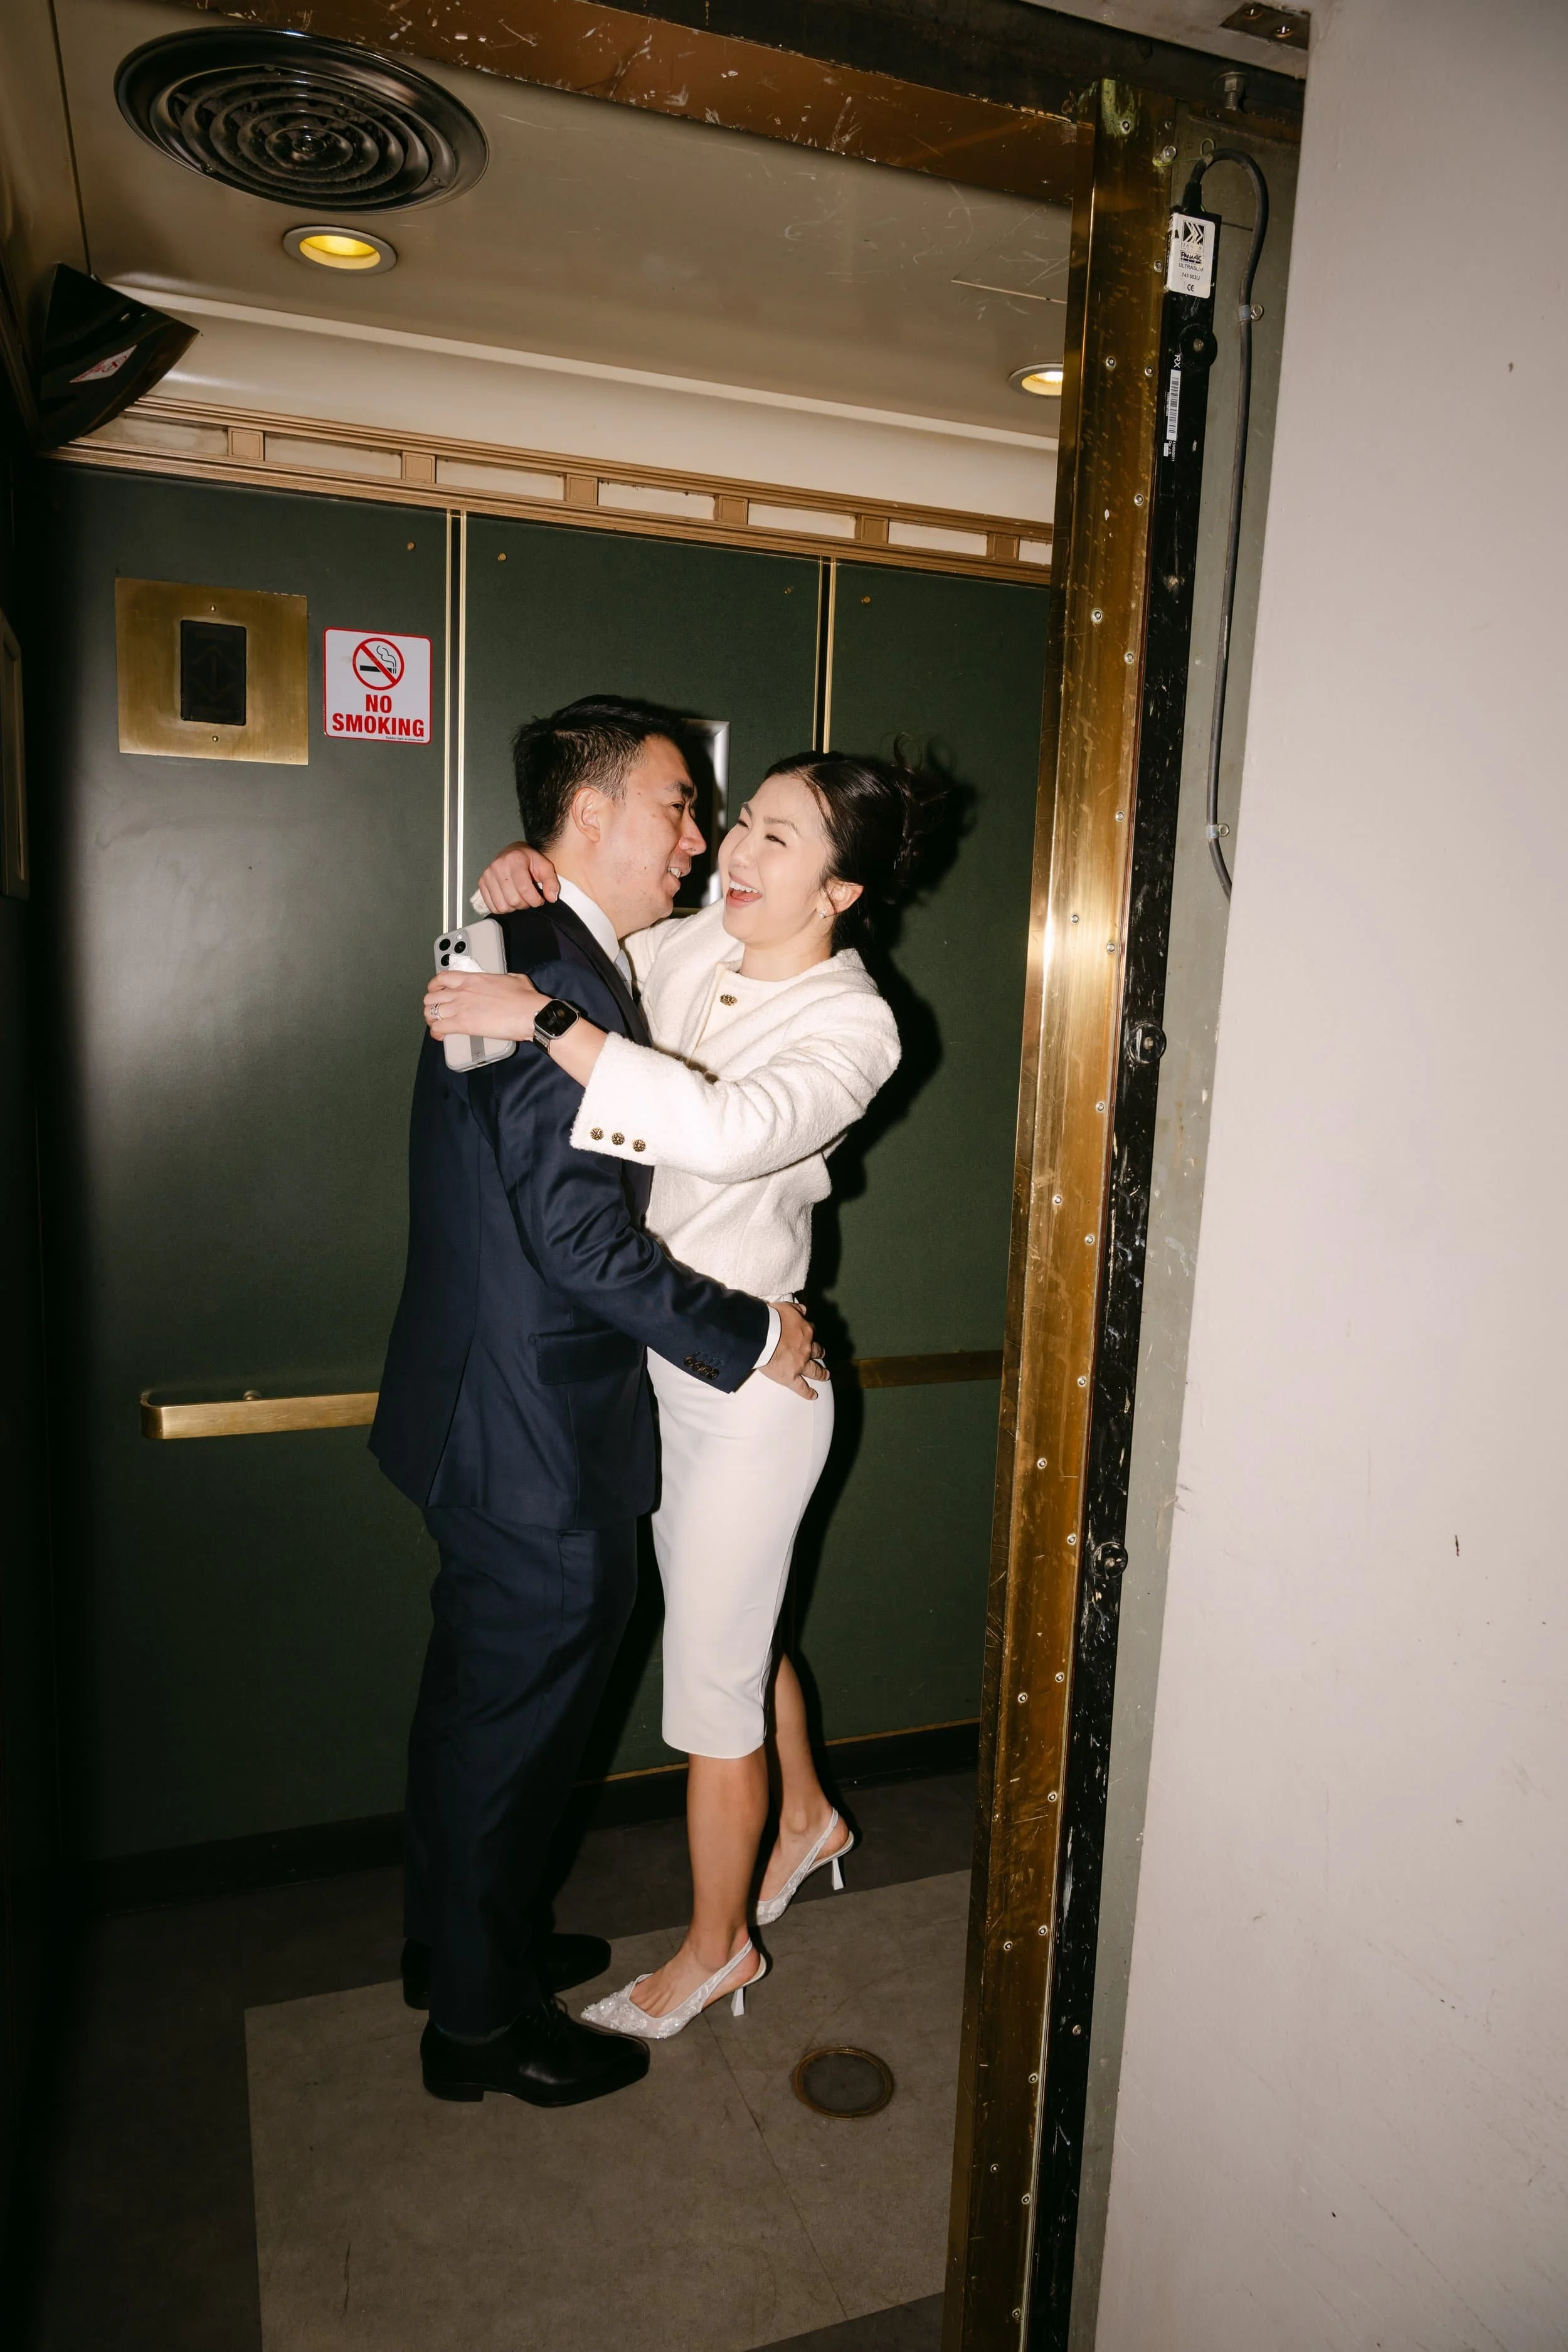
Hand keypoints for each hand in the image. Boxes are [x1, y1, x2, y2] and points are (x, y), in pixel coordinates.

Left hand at [425, 968, 549, 1041]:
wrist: (529, 1014)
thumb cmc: (525, 999)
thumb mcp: (514, 978)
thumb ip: (504, 978)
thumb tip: (506, 981)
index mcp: (473, 979)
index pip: (442, 978)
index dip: (434, 985)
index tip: (435, 990)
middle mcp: (462, 992)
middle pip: (432, 996)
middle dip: (431, 1004)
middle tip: (436, 1010)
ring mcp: (461, 1008)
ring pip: (431, 1012)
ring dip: (431, 1019)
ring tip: (436, 1024)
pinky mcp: (463, 1025)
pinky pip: (439, 1028)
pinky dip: (436, 1033)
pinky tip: (440, 1036)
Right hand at [474, 841, 558, 913]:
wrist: (511, 852)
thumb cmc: (528, 860)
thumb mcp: (544, 866)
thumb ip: (551, 882)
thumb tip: (551, 898)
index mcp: (514, 860)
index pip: (524, 889)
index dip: (535, 900)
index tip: (539, 899)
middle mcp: (498, 867)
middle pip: (513, 900)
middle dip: (525, 904)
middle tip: (529, 898)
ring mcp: (487, 875)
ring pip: (502, 906)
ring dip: (514, 907)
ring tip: (519, 898)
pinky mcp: (481, 883)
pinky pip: (492, 906)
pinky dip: (503, 908)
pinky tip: (509, 899)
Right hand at [760, 1300, 826, 1399]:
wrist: (762, 1335)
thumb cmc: (771, 1320)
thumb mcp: (786, 1307)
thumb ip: (797, 1309)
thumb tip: (804, 1310)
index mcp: (805, 1332)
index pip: (811, 1332)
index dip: (809, 1333)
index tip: (808, 1334)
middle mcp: (806, 1349)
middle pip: (816, 1352)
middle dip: (819, 1353)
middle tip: (821, 1354)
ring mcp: (800, 1364)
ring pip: (814, 1370)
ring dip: (820, 1373)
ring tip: (825, 1376)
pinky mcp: (790, 1376)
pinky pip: (801, 1387)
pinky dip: (807, 1392)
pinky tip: (813, 1395)